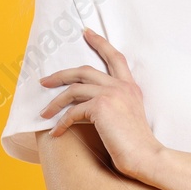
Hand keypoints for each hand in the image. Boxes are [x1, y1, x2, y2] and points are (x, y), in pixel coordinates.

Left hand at [39, 27, 161, 180]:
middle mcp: (122, 86)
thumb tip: (86, 106)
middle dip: (60, 75)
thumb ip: (115, 105)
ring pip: (73, 89)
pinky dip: (61, 122)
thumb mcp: (128, 117)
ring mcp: (112, 94)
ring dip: (55, 102)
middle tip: (44, 81)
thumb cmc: (136, 145)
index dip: (100, 43)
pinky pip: (73, 111)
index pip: (115, 57)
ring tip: (44, 113)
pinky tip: (57, 132)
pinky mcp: (101, 107)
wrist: (146, 156)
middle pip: (84, 70)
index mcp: (131, 87)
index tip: (87, 32)